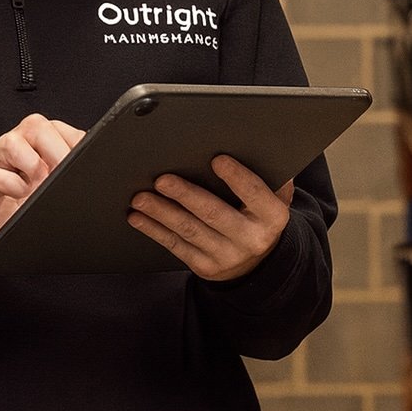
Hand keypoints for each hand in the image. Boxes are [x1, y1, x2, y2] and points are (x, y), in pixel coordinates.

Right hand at [0, 114, 84, 255]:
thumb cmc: (19, 200)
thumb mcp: (51, 186)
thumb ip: (69, 175)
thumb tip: (96, 178)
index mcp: (42, 141)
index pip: (66, 131)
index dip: (78, 147)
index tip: (87, 167)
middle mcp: (20, 142)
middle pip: (39, 127)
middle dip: (57, 154)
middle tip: (62, 177)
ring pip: (13, 142)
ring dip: (31, 166)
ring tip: (37, 187)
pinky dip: (8, 185)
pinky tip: (17, 195)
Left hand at [127, 156, 294, 280]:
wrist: (259, 261)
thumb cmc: (258, 214)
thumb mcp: (273, 195)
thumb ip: (263, 173)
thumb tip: (243, 143)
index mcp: (272, 216)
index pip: (255, 193)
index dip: (237, 177)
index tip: (217, 159)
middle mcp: (251, 239)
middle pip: (214, 213)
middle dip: (185, 195)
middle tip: (162, 180)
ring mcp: (227, 256)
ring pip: (189, 230)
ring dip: (161, 213)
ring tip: (140, 198)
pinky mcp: (205, 267)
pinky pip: (176, 246)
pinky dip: (154, 230)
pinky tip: (139, 217)